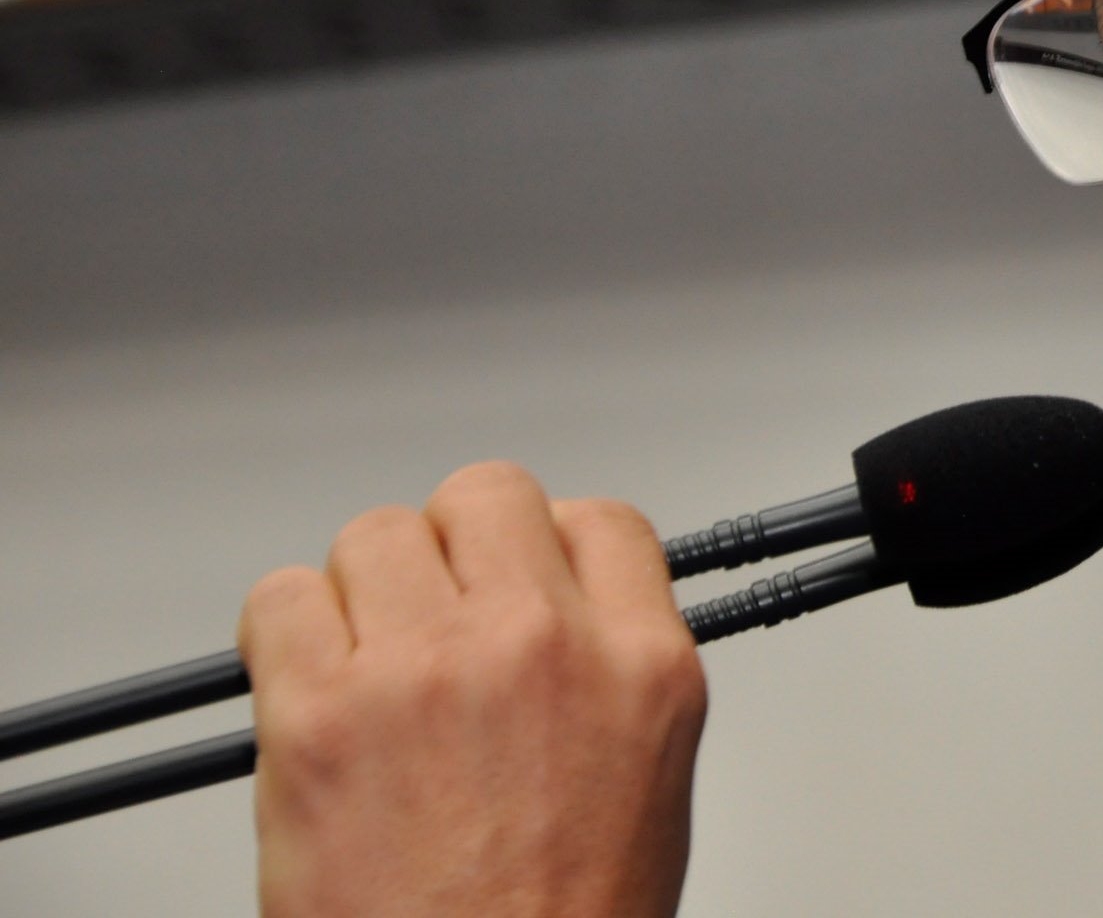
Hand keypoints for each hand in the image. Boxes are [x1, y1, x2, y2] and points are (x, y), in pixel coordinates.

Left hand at [238, 463, 706, 917]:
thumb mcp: (649, 782)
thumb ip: (609, 674)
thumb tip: (562, 622)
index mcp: (640, 665)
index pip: (603, 523)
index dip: (552, 548)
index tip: (525, 578)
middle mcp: (540, 646)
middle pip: (488, 496)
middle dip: (457, 550)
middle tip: (435, 616)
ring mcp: (426, 671)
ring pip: (376, 536)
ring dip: (363, 594)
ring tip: (365, 666)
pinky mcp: (319, 715)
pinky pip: (277, 601)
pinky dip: (281, 635)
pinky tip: (306, 690)